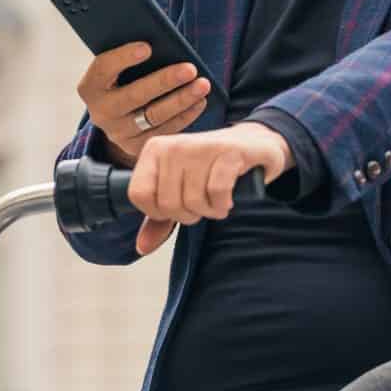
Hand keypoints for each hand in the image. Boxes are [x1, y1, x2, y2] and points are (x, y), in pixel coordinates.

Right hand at [76, 42, 212, 167]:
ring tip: (202, 85)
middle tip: (190, 69)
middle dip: (164, 81)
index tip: (148, 47)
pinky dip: (185, 115)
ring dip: (182, 99)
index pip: (103, 68)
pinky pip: (164, 131)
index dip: (124, 57)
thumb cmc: (123, 79)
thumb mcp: (117, 69)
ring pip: (154, 116)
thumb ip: (130, 57)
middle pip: (134, 96)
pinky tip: (199, 102)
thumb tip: (162, 43)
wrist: (118, 117)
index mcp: (90, 87)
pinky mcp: (136, 146)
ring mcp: (118, 133)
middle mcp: (101, 112)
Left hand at [128, 122, 294, 255]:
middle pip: (168, 203)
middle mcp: (173, 145)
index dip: (158, 212)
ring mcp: (200, 146)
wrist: (252, 143)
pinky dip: (222, 204)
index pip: (139, 194)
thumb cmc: (210, 169)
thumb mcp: (179, 191)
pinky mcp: (227, 151)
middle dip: (188, 214)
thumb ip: (158, 220)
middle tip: (201, 202)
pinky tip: (227, 199)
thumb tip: (142, 247)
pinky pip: (217, 192)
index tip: (176, 205)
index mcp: (154, 150)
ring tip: (216, 199)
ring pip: (193, 200)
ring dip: (209, 211)